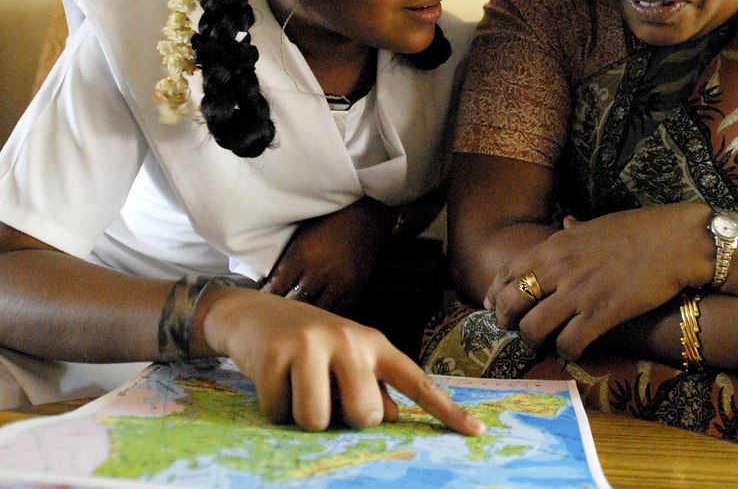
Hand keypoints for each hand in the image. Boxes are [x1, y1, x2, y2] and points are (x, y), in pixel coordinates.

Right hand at [198, 286, 485, 433]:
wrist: (254, 313)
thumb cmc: (309, 346)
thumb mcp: (347, 360)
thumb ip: (372, 387)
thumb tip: (394, 416)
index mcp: (375, 345)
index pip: (417, 381)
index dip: (446, 410)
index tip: (477, 431)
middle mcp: (350, 340)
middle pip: (365, 416)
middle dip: (342, 418)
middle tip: (326, 395)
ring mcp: (313, 344)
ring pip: (318, 420)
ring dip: (301, 416)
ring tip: (297, 387)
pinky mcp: (277, 353)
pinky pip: (280, 413)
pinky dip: (273, 407)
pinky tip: (274, 379)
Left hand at [262, 200, 391, 312]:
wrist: (364, 218)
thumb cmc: (326, 224)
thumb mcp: (301, 238)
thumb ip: (286, 263)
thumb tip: (268, 287)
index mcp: (302, 255)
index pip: (277, 288)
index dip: (267, 299)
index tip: (262, 305)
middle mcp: (321, 271)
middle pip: (295, 303)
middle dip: (284, 309)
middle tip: (276, 315)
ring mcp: (341, 283)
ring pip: (316, 311)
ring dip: (306, 314)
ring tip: (297, 318)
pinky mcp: (356, 289)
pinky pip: (336, 311)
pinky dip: (326, 312)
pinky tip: (319, 311)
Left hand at [485, 204, 711, 361]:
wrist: (677, 241)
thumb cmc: (641, 230)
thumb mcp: (598, 225)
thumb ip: (575, 232)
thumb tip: (565, 225)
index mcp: (556, 245)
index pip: (508, 271)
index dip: (496, 293)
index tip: (494, 305)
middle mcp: (560, 268)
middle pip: (511, 303)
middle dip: (508, 322)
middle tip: (520, 329)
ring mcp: (579, 292)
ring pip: (533, 329)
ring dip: (535, 341)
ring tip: (546, 342)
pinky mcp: (602, 313)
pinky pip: (569, 343)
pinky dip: (567, 352)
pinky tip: (575, 350)